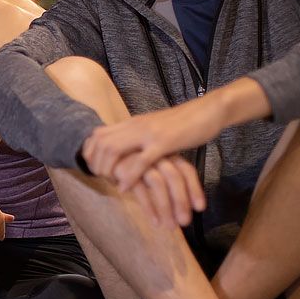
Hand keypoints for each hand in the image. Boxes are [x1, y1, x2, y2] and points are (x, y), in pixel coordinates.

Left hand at [82, 97, 224, 190]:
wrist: (209, 110)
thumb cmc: (184, 122)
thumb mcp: (154, 127)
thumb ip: (139, 135)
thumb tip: (127, 148)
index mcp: (133, 122)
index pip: (98, 134)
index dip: (90, 152)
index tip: (93, 167)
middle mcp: (136, 125)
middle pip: (100, 142)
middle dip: (94, 162)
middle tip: (99, 178)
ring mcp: (148, 133)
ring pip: (114, 149)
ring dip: (106, 169)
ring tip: (108, 182)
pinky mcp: (164, 142)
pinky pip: (140, 161)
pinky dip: (129, 176)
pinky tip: (125, 187)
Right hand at [126, 154, 205, 228]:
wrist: (104, 157)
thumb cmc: (134, 168)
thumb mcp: (155, 171)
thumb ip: (169, 184)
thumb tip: (187, 208)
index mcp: (167, 155)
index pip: (186, 170)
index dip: (195, 189)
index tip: (200, 208)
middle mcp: (156, 156)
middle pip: (174, 177)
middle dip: (181, 201)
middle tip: (184, 222)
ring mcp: (141, 161)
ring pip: (159, 184)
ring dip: (166, 207)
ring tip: (169, 226)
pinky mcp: (126, 170)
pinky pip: (140, 190)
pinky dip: (148, 207)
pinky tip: (154, 221)